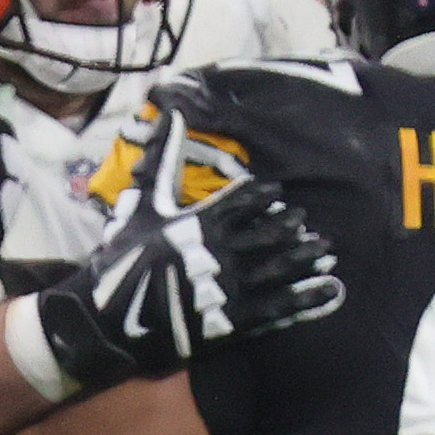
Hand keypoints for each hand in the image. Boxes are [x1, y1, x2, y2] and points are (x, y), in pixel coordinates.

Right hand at [28, 107, 343, 393]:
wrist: (108, 319)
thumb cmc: (125, 257)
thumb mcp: (142, 205)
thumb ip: (164, 158)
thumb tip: (171, 111)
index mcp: (197, 224)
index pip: (242, 202)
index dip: (263, 196)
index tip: (278, 193)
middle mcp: (217, 255)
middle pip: (267, 236)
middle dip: (291, 230)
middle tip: (309, 224)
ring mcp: (225, 290)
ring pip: (277, 271)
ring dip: (305, 263)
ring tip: (326, 256)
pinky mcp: (229, 323)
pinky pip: (275, 310)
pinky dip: (304, 301)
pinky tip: (327, 293)